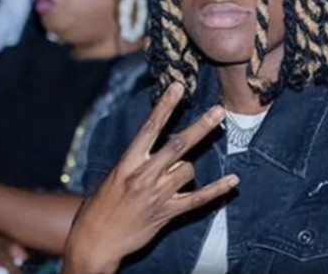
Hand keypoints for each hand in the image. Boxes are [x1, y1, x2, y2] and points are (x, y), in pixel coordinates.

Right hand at [63, 83, 238, 273]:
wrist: (94, 241)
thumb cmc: (103, 205)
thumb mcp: (115, 176)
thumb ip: (139, 160)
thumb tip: (167, 148)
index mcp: (127, 163)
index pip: (149, 129)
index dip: (165, 107)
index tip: (178, 87)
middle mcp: (143, 176)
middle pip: (178, 145)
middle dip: (200, 127)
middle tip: (219, 111)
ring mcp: (157, 195)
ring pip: (189, 170)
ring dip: (188, 170)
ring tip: (172, 180)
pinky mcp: (167, 213)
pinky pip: (198, 199)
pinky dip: (218, 189)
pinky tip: (234, 180)